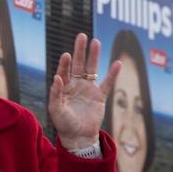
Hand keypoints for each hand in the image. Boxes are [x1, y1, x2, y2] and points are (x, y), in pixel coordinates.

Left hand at [48, 33, 121, 149]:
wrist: (78, 136)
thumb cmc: (63, 123)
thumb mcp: (55, 109)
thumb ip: (55, 93)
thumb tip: (57, 77)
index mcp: (63, 87)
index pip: (64, 71)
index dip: (65, 63)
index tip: (67, 54)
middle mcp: (76, 84)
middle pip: (78, 64)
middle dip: (80, 50)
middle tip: (81, 35)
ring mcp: (88, 89)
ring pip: (92, 69)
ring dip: (94, 56)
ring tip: (96, 41)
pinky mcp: (99, 96)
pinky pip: (107, 83)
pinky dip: (112, 74)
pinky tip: (117, 62)